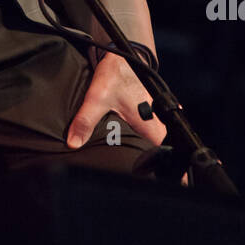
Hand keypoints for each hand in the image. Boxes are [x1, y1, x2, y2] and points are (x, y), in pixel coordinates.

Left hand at [67, 51, 190, 185]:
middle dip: (156, 171)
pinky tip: (133, 153)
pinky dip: (145, 144)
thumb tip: (73, 143)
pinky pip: (151, 136)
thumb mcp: (97, 97)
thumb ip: (85, 120)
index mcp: (153, 125)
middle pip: (163, 154)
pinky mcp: (150, 116)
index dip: (172, 174)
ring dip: (149, 157)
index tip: (169, 188)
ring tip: (138, 175)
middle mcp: (159, 124)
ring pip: (157, 145)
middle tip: (143, 185)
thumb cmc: (116, 75)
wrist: (122, 57)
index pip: (168, 156)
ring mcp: (157, 120)